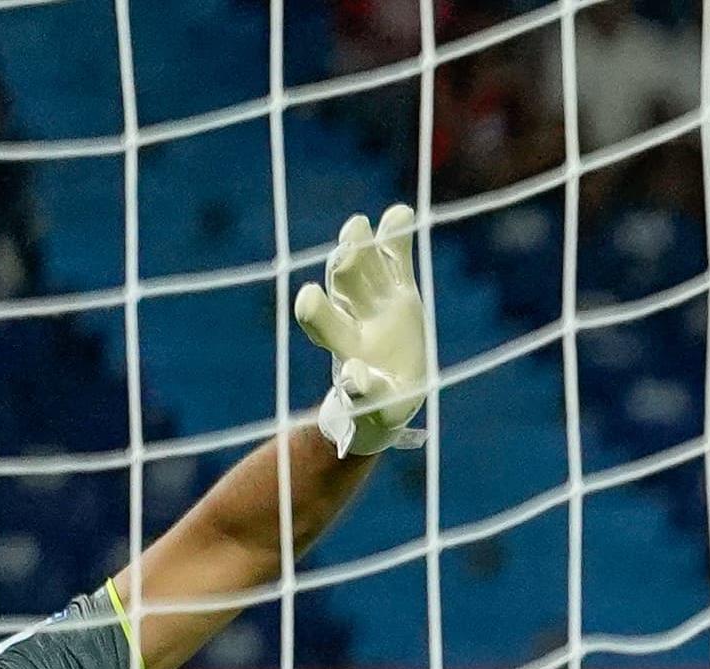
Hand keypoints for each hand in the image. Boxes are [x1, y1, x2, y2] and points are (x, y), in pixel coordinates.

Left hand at [295, 205, 431, 457]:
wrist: (389, 393)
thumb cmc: (375, 409)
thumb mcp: (374, 412)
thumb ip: (365, 396)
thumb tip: (354, 376)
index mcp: (342, 346)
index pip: (322, 323)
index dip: (316, 310)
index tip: (309, 297)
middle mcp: (351, 315)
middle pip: (342, 285)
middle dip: (344, 268)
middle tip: (345, 255)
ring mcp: (374, 299)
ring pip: (362, 266)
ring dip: (359, 246)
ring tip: (357, 227)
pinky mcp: (398, 290)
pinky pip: (395, 259)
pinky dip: (395, 239)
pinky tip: (399, 214)